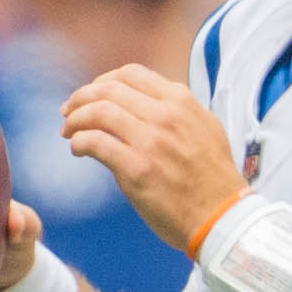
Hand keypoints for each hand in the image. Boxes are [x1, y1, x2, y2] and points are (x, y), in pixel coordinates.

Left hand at [60, 64, 245, 254]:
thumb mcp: (206, 129)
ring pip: (97, 112)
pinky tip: (78, 150)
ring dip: (75, 120)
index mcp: (181, 102)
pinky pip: (94, 142)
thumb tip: (143, 103)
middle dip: (81, 98)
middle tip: (68, 112)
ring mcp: (151, 141)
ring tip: (69, 132)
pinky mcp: (137, 168)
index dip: (103, 81)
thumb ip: (177, 111)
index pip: (130, 74)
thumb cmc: (213, 179)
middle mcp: (166, 115)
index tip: (92, 95)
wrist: (223, 217)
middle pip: (108, 90)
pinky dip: (79, 142)